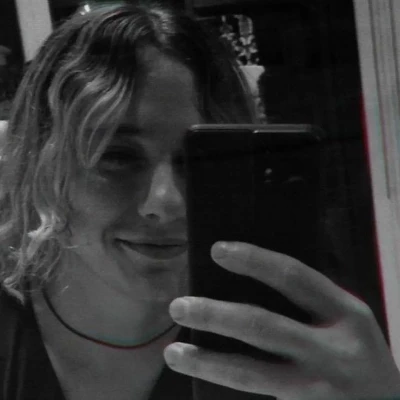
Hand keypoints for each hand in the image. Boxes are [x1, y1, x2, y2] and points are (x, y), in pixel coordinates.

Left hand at [164, 241, 399, 399]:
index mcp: (346, 312)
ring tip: (174, 352)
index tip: (217, 250)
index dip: (254, 260)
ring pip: (253, 374)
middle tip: (179, 305)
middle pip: (264, 326)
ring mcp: (318, 387)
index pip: (293, 276)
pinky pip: (259, 397)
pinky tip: (204, 380)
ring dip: (208, 363)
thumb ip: (309, 303)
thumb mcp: (346, 320)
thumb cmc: (358, 352)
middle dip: (216, 315)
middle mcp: (333, 349)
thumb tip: (247, 281)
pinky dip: (226, 388)